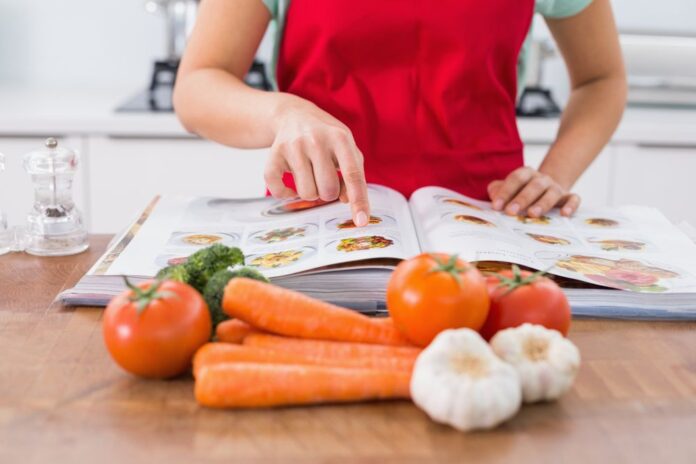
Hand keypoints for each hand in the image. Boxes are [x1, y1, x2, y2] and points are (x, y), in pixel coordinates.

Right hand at [266, 95, 369, 225]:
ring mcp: (293, 146)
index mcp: (340, 138)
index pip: (352, 174)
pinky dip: (285, 193)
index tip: (362, 221)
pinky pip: (278, 189)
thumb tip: (346, 200)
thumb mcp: (347, 148)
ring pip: (307, 193)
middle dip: (329, 192)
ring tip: (310, 176)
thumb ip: (354, 174)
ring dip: (311, 192)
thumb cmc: (327, 137)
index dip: (358, 200)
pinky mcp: (274, 154)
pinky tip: (290, 185)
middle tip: (325, 178)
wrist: (294, 115)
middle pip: (328, 189)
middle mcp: (316, 140)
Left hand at [487, 167, 579, 217]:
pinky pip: (573, 199)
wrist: (545, 188)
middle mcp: (542, 179)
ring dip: (542, 203)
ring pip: (552, 193)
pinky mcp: (568, 197)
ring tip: (532, 214)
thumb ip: (498, 190)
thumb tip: (494, 195)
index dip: (505, 192)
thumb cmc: (522, 191)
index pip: (516, 179)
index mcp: (526, 174)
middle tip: (511, 212)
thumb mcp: (509, 189)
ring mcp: (556, 187)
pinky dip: (571, 205)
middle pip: (533, 186)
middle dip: (521, 199)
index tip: (496, 206)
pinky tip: (564, 214)